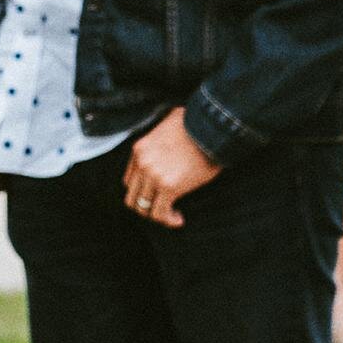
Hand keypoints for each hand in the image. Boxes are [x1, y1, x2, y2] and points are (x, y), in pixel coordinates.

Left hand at [122, 108, 221, 226]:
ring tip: (172, 215)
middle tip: (162, 208)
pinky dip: (169, 220)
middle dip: (146, 205)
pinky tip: (179, 220)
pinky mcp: (169, 186)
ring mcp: (153, 175)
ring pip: (143, 207)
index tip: (157, 194)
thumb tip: (166, 137)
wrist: (213, 129)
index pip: (129, 180)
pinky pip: (160, 213)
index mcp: (140, 149)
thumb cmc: (197, 124)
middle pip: (132, 196)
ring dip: (157, 215)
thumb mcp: (168, 122)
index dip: (142, 190)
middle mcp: (142, 163)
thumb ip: (160, 134)